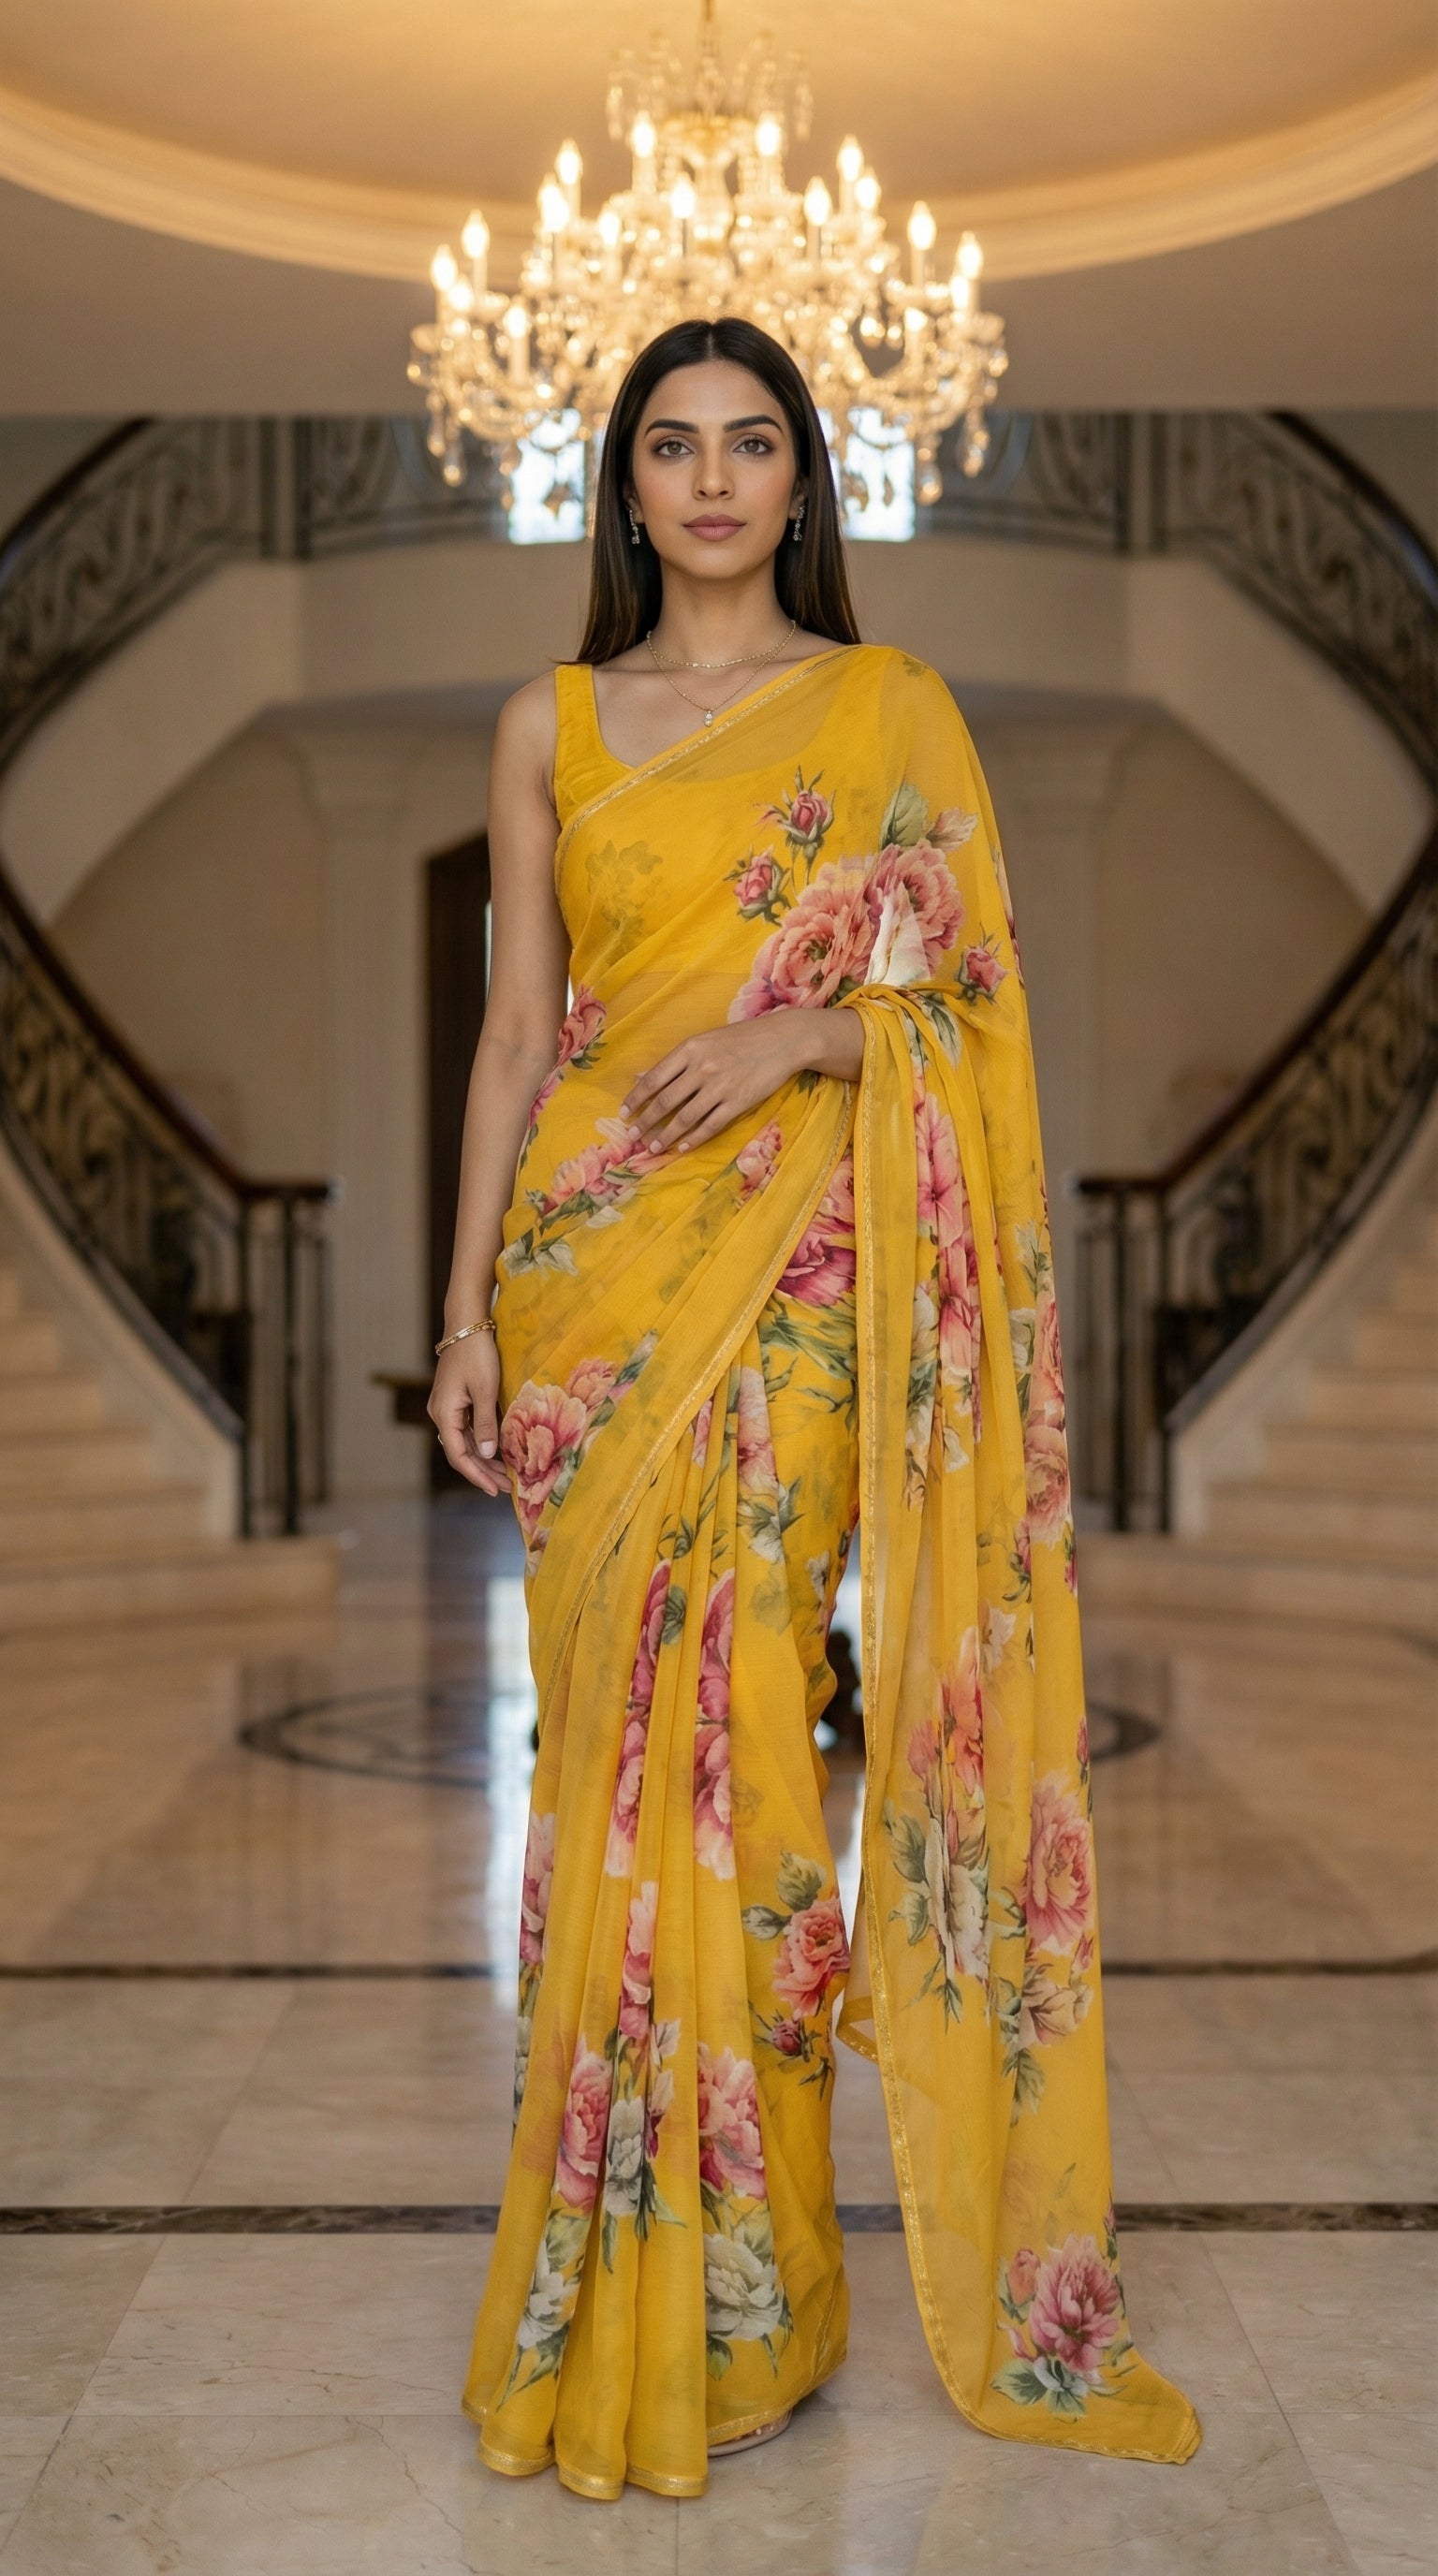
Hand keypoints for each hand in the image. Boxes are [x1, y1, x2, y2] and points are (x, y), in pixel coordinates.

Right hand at [428, 1331, 507, 1496]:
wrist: (467, 1324)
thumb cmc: (477, 1354)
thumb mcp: (485, 1391)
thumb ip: (485, 1424)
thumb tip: (486, 1454)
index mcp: (444, 1413)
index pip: (458, 1455)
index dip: (477, 1475)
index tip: (495, 1489)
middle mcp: (441, 1413)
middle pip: (460, 1451)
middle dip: (483, 1470)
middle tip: (506, 1486)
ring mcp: (446, 1406)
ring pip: (463, 1441)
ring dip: (483, 1458)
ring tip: (504, 1473)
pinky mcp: (455, 1399)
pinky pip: (466, 1428)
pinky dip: (480, 1442)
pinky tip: (496, 1449)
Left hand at [621, 1009, 861, 1152]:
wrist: (782, 1040)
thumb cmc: (741, 1039)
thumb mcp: (704, 1041)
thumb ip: (674, 1061)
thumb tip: (640, 1076)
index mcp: (690, 1049)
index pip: (654, 1078)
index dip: (636, 1099)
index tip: (623, 1113)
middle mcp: (701, 1067)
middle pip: (666, 1101)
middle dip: (646, 1122)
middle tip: (632, 1136)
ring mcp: (720, 1086)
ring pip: (685, 1117)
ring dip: (666, 1135)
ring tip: (653, 1147)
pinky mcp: (738, 1102)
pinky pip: (710, 1125)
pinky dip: (694, 1138)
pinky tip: (682, 1147)